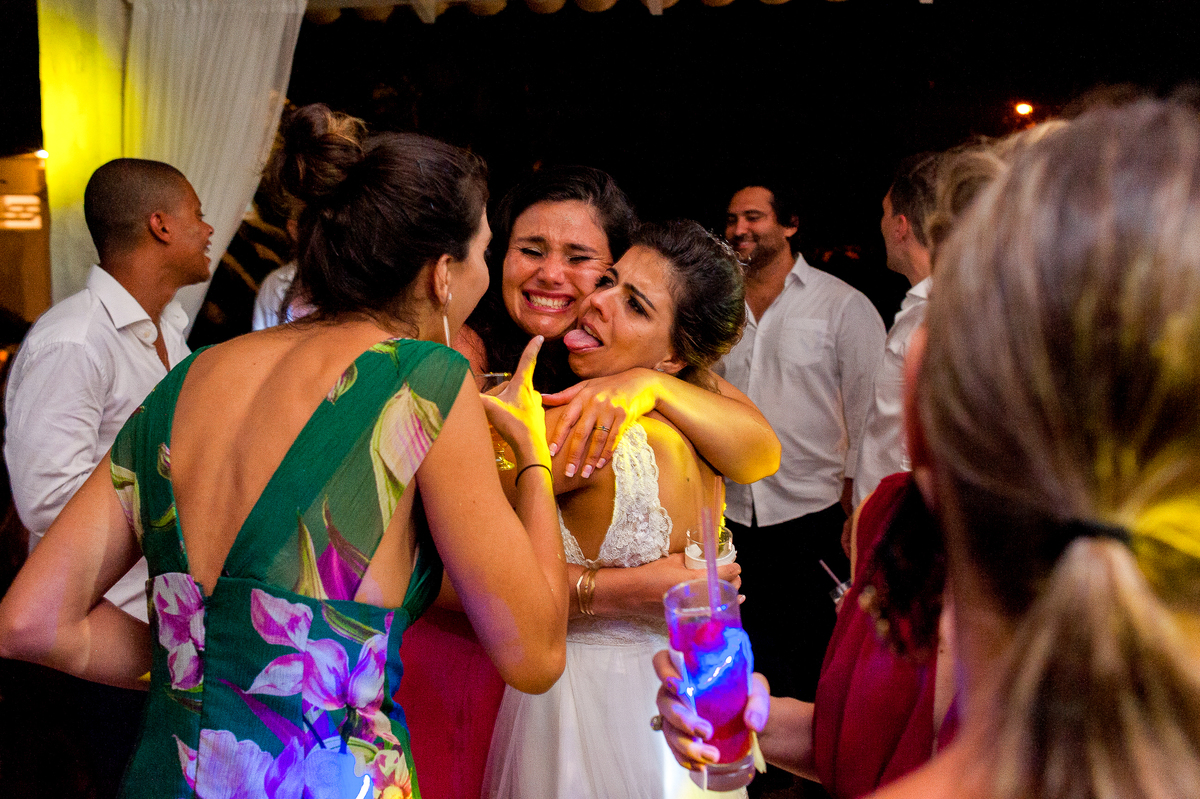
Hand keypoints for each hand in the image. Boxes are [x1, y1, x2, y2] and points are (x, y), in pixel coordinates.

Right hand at [481, 337, 547, 465]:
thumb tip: (458, 391)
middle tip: (493, 405)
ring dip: (509, 404)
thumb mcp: (490, 409)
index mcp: (522, 385)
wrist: (530, 448)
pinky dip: (515, 416)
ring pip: (519, 399)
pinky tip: (509, 426)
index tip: (540, 337)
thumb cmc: (513, 425)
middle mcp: (532, 393)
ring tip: (500, 418)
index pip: (527, 361)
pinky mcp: (537, 419)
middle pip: (515, 385)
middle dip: (503, 392)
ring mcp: (537, 406)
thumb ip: (474, 399)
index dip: (532, 347)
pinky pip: (523, 412)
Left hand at [542, 368, 663, 478]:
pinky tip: (601, 465)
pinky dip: (607, 452)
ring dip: (591, 459)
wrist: (639, 381)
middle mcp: (595, 403)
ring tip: (584, 474)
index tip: (551, 452)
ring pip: (598, 439)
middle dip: (574, 455)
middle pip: (581, 433)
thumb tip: (541, 397)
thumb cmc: (608, 386)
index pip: (566, 418)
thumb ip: (564, 395)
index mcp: (583, 396)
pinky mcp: (625, 416)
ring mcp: (611, 409)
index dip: (558, 436)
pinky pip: (614, 438)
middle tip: (568, 472)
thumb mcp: (586, 386)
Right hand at [620, 553, 740, 618]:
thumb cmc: (650, 575)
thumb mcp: (671, 561)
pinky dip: (718, 608)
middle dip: (734, 582)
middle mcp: (696, 596)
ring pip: (719, 603)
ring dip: (729, 596)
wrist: (632, 594)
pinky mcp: (687, 617)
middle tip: (735, 576)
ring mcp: (692, 609)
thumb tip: (699, 557)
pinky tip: (724, 606)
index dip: (733, 570)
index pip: (722, 574)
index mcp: (693, 579)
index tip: (736, 566)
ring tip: (736, 591)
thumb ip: (688, 558)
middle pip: (724, 590)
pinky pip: (709, 613)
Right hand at [652, 650, 770, 769]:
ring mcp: (673, 716)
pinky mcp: (679, 737)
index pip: (662, 661)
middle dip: (682, 719)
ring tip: (712, 757)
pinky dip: (686, 760)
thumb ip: (757, 702)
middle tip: (705, 731)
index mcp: (686, 670)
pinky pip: (675, 750)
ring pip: (669, 730)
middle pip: (665, 702)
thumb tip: (752, 722)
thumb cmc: (744, 693)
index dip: (664, 671)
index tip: (680, 685)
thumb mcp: (755, 690)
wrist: (746, 717)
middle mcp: (674, 692)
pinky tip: (701, 767)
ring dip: (687, 746)